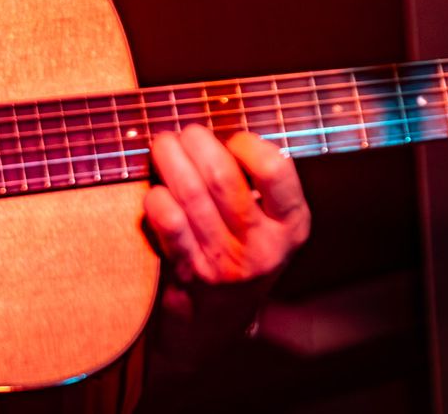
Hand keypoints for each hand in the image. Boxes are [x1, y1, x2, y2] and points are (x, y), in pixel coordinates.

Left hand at [144, 125, 309, 286]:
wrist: (218, 319)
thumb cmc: (243, 249)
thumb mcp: (271, 222)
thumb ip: (258, 181)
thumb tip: (219, 128)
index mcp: (292, 224)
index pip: (275, 170)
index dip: (247, 143)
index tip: (232, 140)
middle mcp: (263, 245)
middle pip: (221, 176)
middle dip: (195, 142)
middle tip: (184, 133)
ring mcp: (226, 261)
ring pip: (190, 194)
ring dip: (169, 159)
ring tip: (163, 145)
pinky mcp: (190, 271)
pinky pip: (168, 222)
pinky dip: (157, 198)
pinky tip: (155, 188)